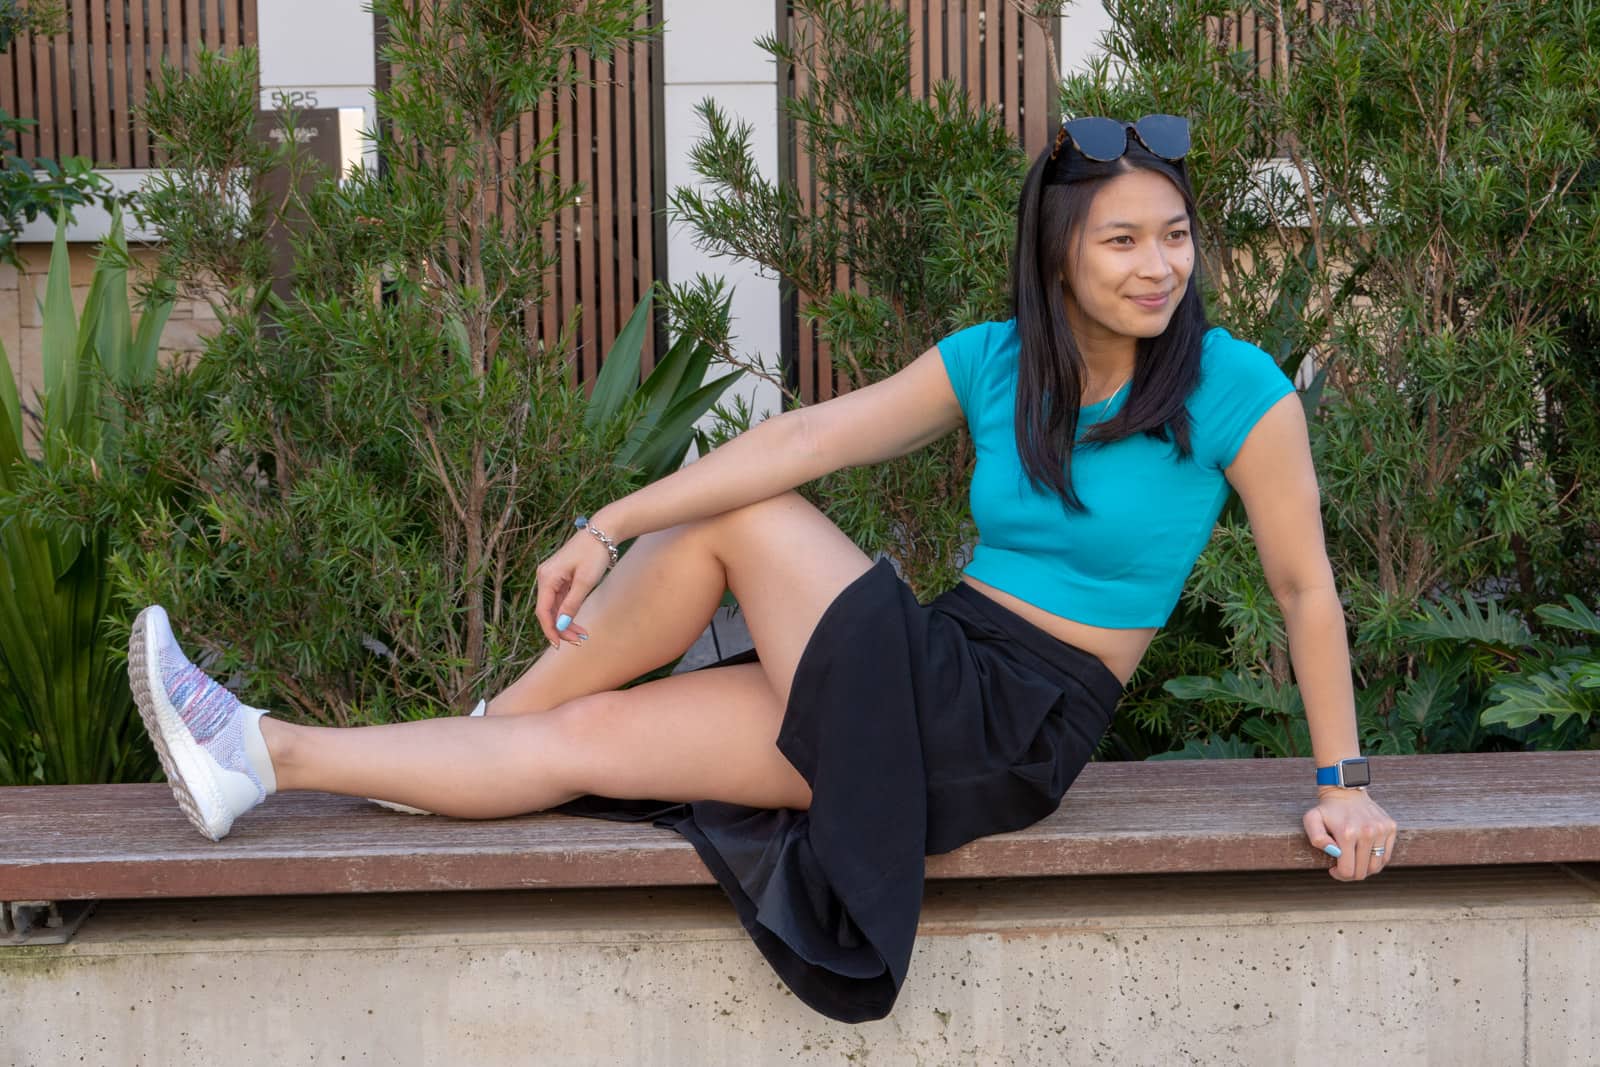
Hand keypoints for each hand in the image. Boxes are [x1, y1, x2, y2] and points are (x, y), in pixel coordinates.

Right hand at [533, 528, 610, 645]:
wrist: (603, 532)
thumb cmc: (594, 554)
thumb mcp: (585, 582)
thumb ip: (572, 604)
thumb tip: (561, 626)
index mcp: (547, 577)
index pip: (543, 611)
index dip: (550, 630)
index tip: (559, 645)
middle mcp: (544, 577)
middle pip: (548, 611)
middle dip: (561, 628)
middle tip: (579, 641)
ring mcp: (551, 577)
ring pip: (554, 607)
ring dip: (565, 622)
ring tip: (582, 635)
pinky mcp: (560, 577)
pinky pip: (560, 600)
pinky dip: (568, 612)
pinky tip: (577, 623)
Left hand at [1302, 787, 1397, 881]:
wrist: (1346, 791)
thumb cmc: (1327, 810)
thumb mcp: (1312, 820)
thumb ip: (1316, 838)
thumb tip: (1334, 852)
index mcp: (1347, 833)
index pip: (1348, 871)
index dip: (1339, 875)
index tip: (1333, 869)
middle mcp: (1368, 832)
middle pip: (1363, 872)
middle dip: (1351, 874)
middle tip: (1343, 867)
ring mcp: (1382, 830)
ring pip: (1376, 866)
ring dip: (1364, 869)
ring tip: (1354, 861)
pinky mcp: (1391, 827)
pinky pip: (1386, 856)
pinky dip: (1376, 860)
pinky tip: (1364, 854)